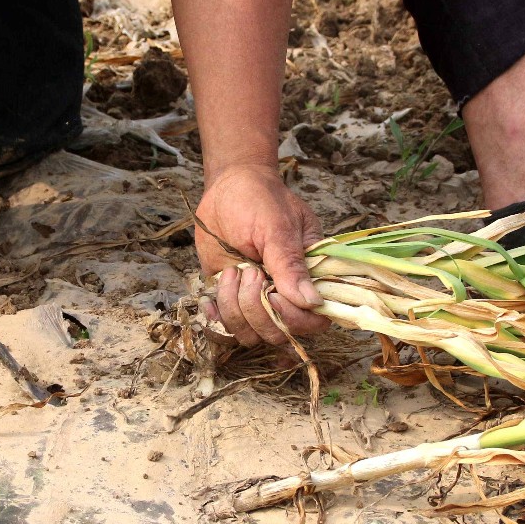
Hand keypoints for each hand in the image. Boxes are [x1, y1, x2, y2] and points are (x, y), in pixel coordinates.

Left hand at [195, 164, 329, 345]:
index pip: (313, 320)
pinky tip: (211, 297)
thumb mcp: (277, 227)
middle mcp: (284, 294)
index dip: (292, 317)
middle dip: (257, 309)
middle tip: (249, 272)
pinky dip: (215, 318)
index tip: (271, 292)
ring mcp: (256, 299)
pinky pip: (224, 328)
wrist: (228, 188)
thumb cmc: (260, 200)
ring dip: (234, 309)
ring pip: (250, 335)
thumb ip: (290, 264)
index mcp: (309, 276)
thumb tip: (312, 302)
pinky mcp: (230, 299)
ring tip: (232, 272)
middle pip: (278, 334)